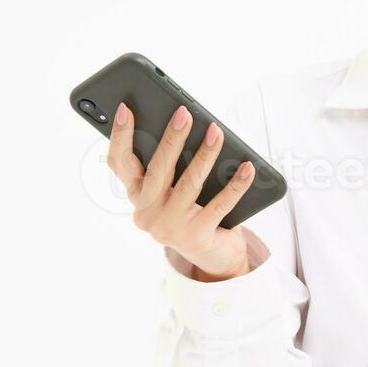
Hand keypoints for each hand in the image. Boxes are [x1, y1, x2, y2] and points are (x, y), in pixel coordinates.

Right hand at [107, 102, 258, 280]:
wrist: (212, 257)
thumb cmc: (192, 213)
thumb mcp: (172, 191)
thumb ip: (169, 166)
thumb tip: (184, 126)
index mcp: (137, 196)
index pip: (119, 163)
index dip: (120, 136)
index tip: (126, 109)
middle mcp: (147, 213)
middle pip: (158, 169)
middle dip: (172, 138)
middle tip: (184, 114)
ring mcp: (170, 227)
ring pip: (189, 183)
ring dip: (205, 155)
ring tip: (217, 132)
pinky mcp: (196, 236)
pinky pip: (220, 204)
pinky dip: (236, 184)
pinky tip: (247, 168)